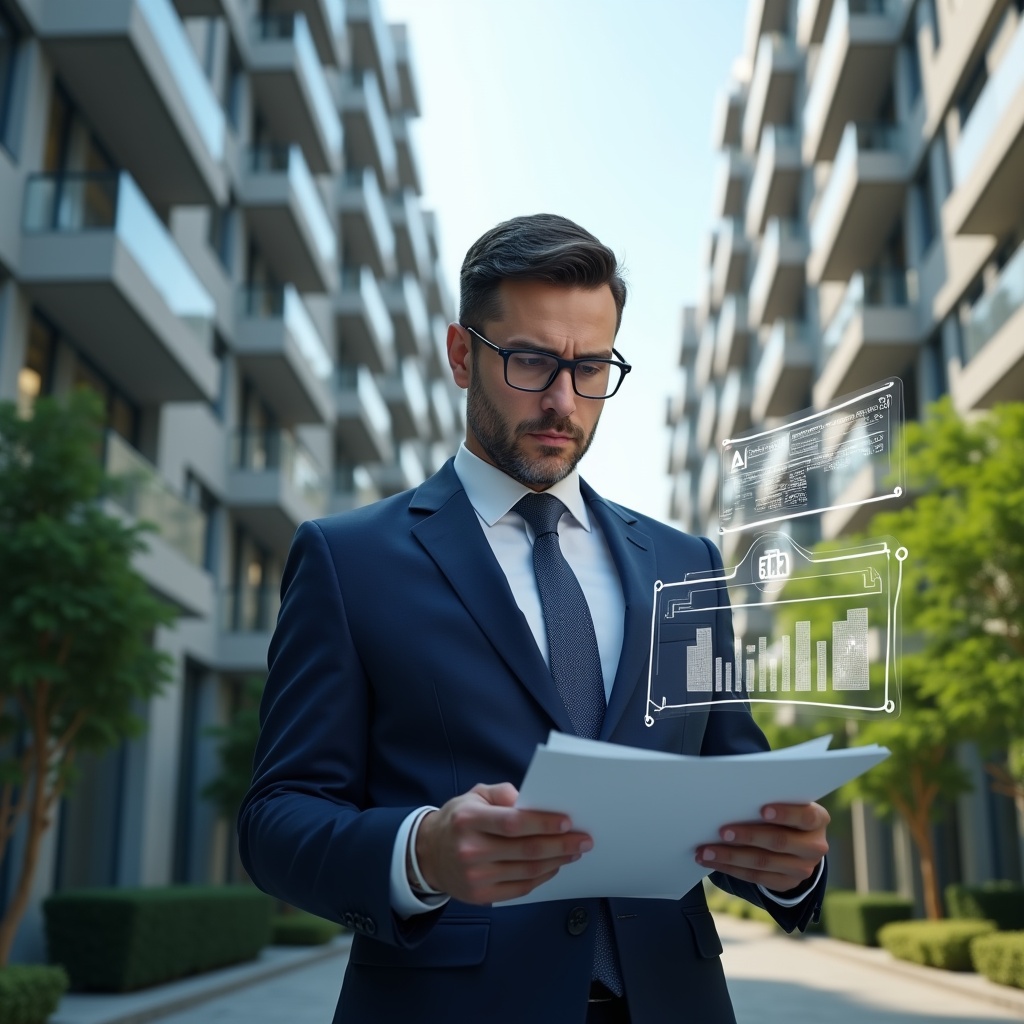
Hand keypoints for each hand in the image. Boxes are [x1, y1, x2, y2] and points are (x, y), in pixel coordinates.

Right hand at [414, 782, 592, 903]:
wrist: (428, 854)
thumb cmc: (459, 820)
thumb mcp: (475, 795)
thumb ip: (504, 793)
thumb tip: (532, 802)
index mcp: (469, 820)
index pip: (513, 823)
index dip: (542, 823)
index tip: (567, 821)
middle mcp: (471, 850)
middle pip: (525, 850)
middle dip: (560, 844)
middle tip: (583, 839)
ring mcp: (476, 877)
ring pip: (527, 871)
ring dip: (556, 861)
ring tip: (574, 852)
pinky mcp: (481, 896)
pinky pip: (520, 888)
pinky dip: (542, 877)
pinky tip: (554, 866)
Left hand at [695, 802, 828, 894]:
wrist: (797, 841)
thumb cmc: (783, 812)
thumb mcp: (785, 802)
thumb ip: (769, 798)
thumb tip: (734, 795)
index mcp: (817, 819)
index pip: (806, 816)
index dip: (786, 813)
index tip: (762, 810)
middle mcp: (815, 846)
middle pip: (779, 842)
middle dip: (748, 836)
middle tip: (721, 831)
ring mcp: (803, 868)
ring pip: (763, 863)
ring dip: (730, 857)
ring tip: (705, 851)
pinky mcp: (787, 883)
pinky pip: (756, 877)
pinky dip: (732, 869)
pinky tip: (714, 861)